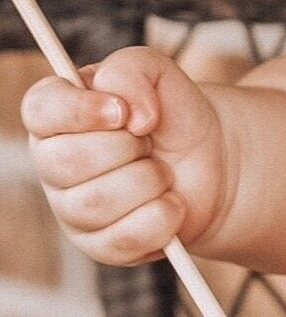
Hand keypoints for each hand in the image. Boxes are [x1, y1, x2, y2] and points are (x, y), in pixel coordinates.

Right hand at [21, 46, 226, 265]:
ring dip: (150, 179)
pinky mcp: (100, 246)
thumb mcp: (158, 70)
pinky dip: (162, 215)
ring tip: (162, 170)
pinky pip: (125, 238)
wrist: (215, 156)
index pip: (39, 108)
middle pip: (69, 161)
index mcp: (60, 114)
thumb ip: (131, 70)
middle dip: (128, 145)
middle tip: (149, 139)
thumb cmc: (174, 111)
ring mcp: (73, 210)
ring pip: (98, 202)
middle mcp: (55, 164)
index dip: (79, 110)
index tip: (122, 112)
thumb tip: (127, 114)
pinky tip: (170, 201)